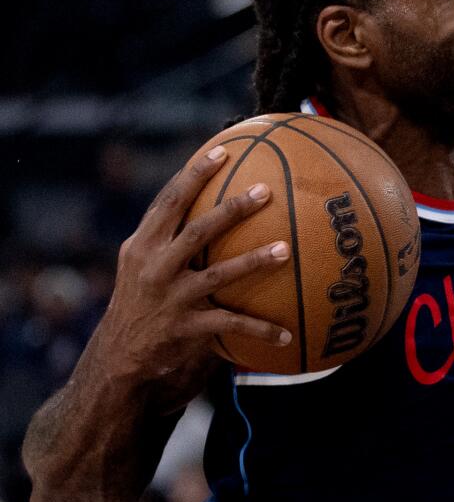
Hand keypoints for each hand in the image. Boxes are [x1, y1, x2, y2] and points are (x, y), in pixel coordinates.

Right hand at [101, 144, 291, 385]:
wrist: (120, 351)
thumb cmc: (138, 294)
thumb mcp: (137, 258)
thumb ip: (162, 228)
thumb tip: (192, 184)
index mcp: (144, 244)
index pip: (170, 202)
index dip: (195, 175)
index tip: (222, 151)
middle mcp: (155, 267)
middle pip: (198, 231)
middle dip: (232, 209)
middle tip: (265, 191)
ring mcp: (172, 297)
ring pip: (219, 274)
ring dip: (254, 261)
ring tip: (285, 249)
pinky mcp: (186, 327)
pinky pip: (229, 324)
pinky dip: (259, 328)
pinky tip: (286, 334)